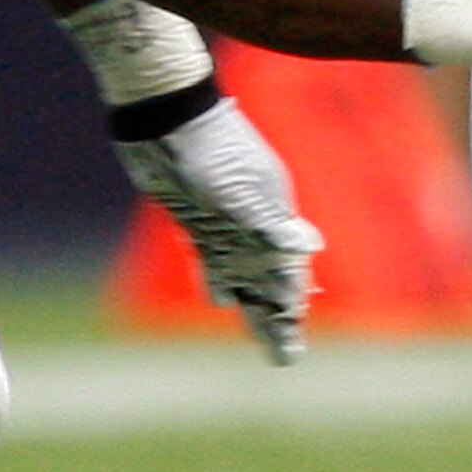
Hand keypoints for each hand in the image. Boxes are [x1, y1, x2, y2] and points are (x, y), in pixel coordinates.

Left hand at [115, 98, 319, 363]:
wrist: (161, 113)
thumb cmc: (202, 148)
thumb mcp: (237, 189)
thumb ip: (270, 224)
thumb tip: (310, 248)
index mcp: (272, 211)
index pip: (286, 270)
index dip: (288, 307)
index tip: (291, 346)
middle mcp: (253, 218)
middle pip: (268, 277)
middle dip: (276, 316)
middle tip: (285, 357)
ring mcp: (223, 217)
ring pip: (243, 271)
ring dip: (251, 302)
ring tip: (263, 335)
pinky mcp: (194, 213)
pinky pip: (214, 255)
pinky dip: (220, 278)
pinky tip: (219, 296)